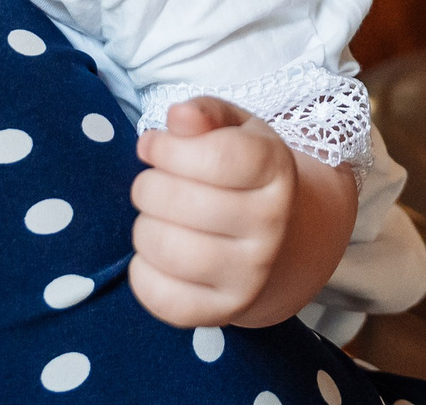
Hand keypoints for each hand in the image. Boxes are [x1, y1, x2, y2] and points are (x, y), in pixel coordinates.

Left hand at [130, 98, 295, 327]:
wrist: (281, 244)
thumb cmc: (243, 176)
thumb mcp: (235, 130)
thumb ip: (206, 114)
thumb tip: (179, 118)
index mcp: (276, 170)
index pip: (214, 156)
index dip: (167, 147)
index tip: (152, 146)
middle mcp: (272, 226)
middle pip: (179, 201)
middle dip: (148, 186)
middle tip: (152, 185)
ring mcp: (250, 274)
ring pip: (166, 248)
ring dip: (144, 227)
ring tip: (155, 218)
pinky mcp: (223, 311)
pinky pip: (162, 297)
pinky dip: (143, 272)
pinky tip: (156, 254)